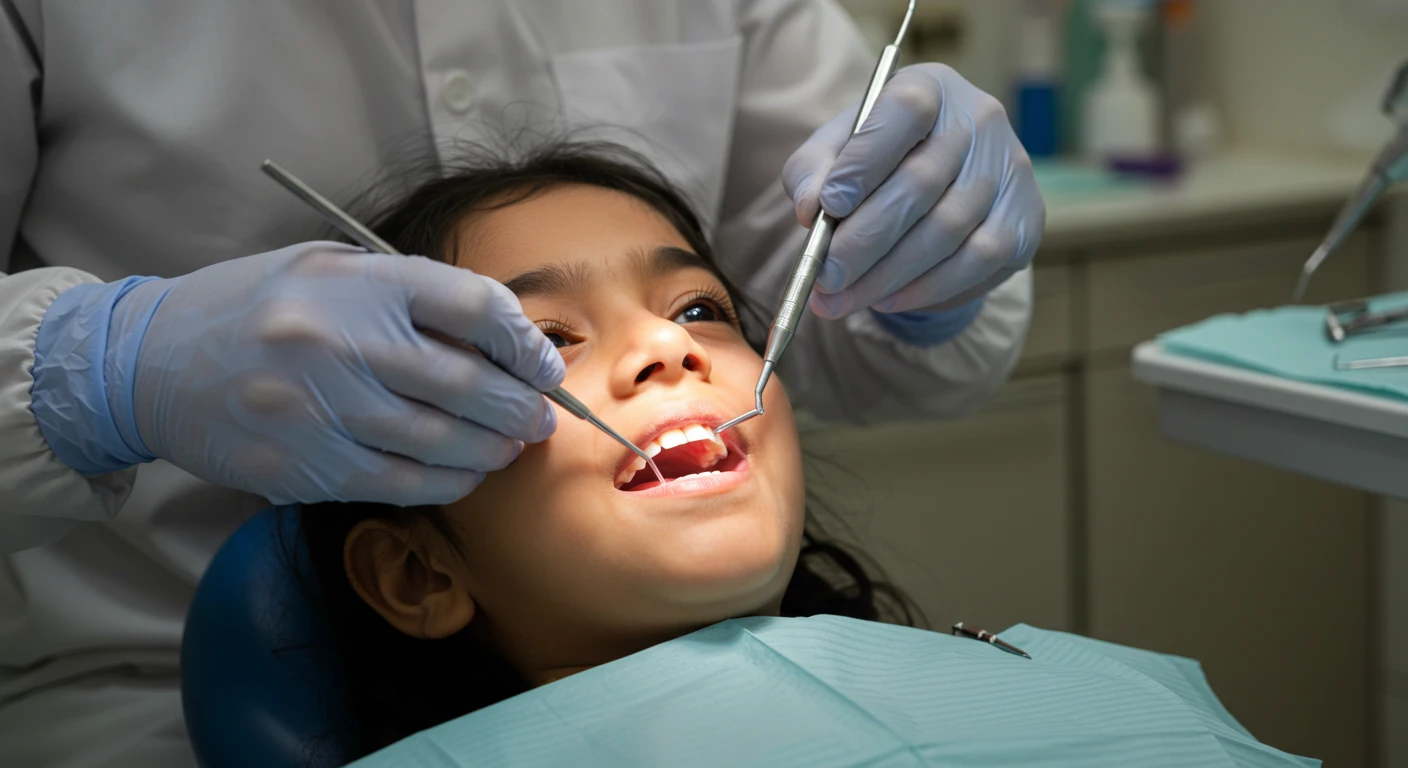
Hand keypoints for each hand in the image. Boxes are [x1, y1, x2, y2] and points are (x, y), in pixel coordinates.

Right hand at [32, 242, 563, 505]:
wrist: (148, 362)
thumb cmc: (253, 306)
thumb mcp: (328, 268)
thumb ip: (409, 292)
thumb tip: (501, 336)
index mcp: (355, 283)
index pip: (473, 305)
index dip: (525, 340)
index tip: (543, 363)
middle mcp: (340, 343)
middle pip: (468, 383)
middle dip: (521, 406)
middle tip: (540, 417)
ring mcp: (320, 411)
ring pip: (441, 443)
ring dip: (492, 451)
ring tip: (509, 446)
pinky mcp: (302, 467)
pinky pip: (400, 484)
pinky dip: (446, 483)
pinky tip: (463, 474)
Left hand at [782, 63, 1044, 317]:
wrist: (937, 188)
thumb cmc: (874, 163)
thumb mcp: (834, 154)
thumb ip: (812, 171)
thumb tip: (810, 207)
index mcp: (930, 87)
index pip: (905, 112)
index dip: (866, 160)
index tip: (829, 206)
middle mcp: (979, 119)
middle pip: (921, 183)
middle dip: (864, 240)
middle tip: (826, 275)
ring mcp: (1010, 168)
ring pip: (946, 230)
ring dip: (887, 274)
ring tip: (841, 299)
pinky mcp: (1026, 218)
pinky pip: (976, 261)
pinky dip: (926, 288)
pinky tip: (887, 299)